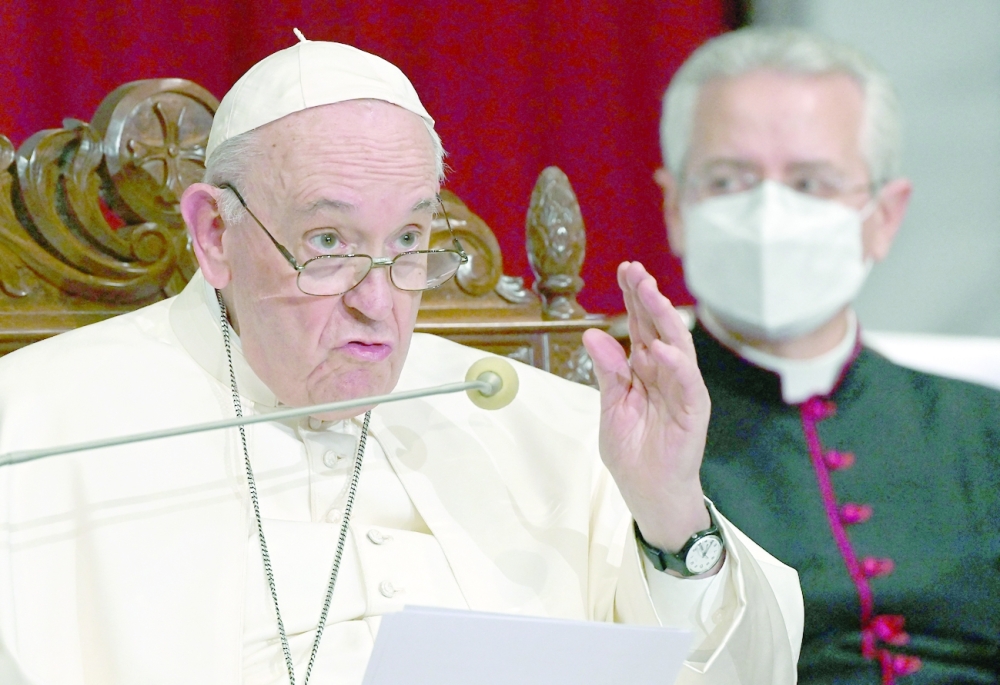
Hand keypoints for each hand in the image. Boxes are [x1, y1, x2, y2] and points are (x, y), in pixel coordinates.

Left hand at [582, 262, 711, 552]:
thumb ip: (607, 371)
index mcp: (644, 369)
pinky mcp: (693, 413)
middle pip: (659, 327)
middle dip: (648, 297)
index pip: (640, 325)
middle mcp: (666, 373)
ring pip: (678, 347)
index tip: (625, 269)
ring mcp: (682, 390)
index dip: (634, 297)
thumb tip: (591, 334)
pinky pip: (688, 385)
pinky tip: (664, 348)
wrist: (648, 492)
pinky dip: (678, 366)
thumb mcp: (611, 407)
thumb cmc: (632, 452)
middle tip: (636, 271)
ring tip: (651, 294)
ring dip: (664, 320)